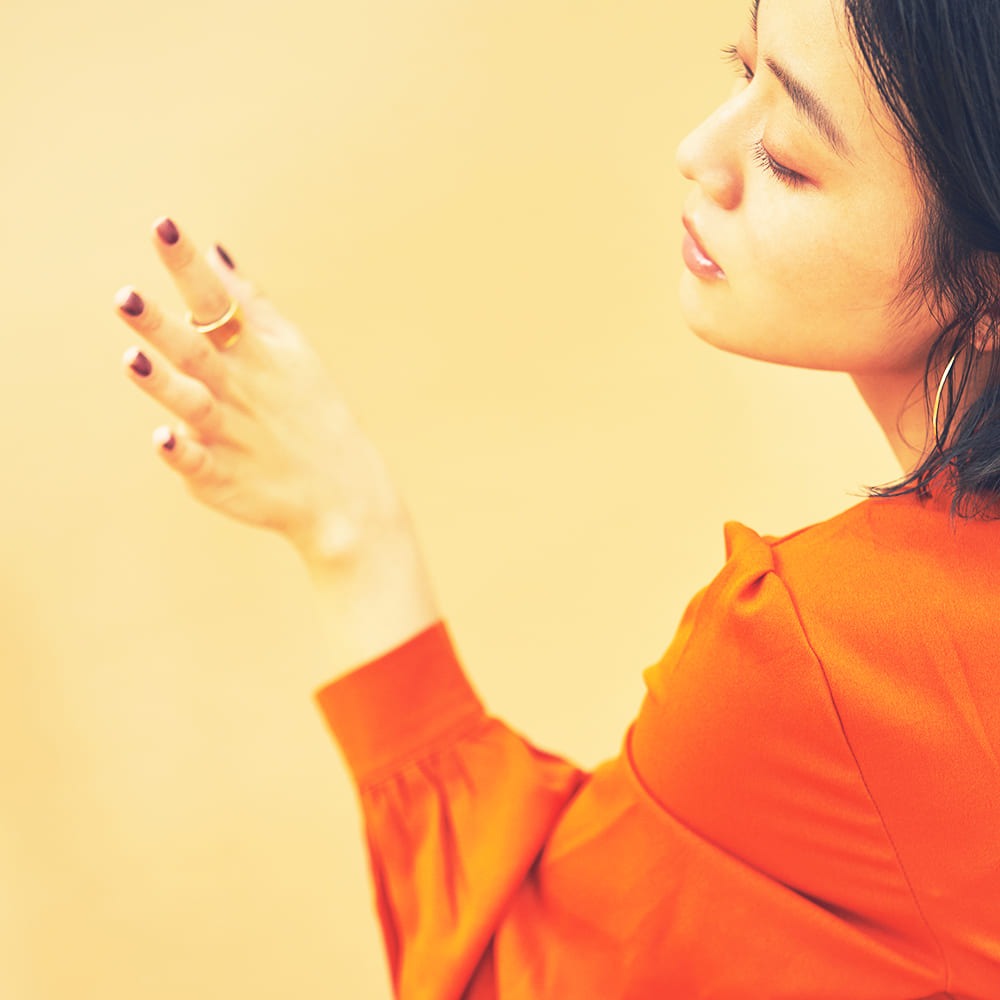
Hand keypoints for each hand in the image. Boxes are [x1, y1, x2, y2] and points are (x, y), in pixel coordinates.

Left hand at [115, 217, 413, 569]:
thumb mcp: (293, 351)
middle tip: (125, 298)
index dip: (187, 266)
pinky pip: (200, 466)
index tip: (162, 227)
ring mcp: (231, 435)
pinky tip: (163, 439)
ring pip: (193, 406)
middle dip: (161, 326)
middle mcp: (238, 389)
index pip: (214, 301)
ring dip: (164, 386)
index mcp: (253, 354)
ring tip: (134, 362)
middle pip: (195, 352)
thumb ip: (250, 303)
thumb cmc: (312, 413)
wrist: (343, 491)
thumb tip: (214, 250)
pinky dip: (183, 454)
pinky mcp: (224, 478)